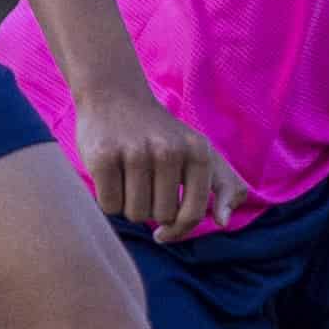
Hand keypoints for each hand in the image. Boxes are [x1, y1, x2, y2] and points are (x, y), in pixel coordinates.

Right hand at [78, 87, 249, 239]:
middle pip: (161, 216)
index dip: (177, 231)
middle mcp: (169, 150)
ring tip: (128, 178)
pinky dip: (108, 200)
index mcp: (197, 152)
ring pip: (134, 213)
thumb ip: (225, 185)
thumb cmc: (161, 134)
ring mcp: (135, 152)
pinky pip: (109, 205)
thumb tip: (224, 222)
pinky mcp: (103, 156)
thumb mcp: (201, 151)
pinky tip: (110, 176)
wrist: (114, 96)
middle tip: (143, 185)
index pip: (193, 214)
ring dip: (128, 206)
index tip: (164, 232)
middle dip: (150, 210)